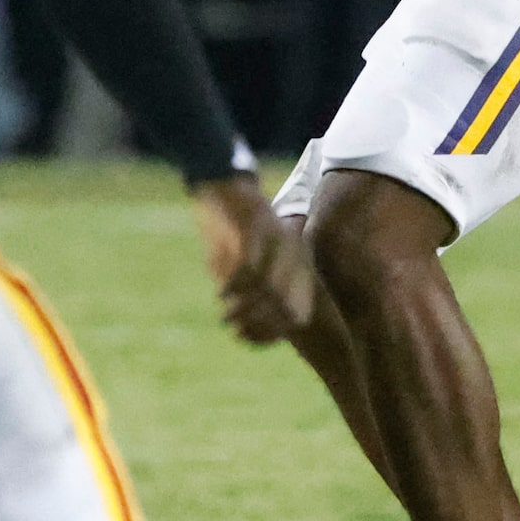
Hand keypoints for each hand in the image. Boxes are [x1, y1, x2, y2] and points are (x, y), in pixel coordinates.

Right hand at [191, 172, 314, 344]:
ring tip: (226, 316)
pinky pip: (249, 270)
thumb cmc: (233, 228)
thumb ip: (249, 291)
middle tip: (233, 327)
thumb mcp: (245, 262)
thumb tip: (242, 325)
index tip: (245, 338)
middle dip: (258, 325)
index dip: (272, 334)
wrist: (223, 182)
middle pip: (287, 309)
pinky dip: (234, 288)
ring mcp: (277, 241)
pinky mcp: (256, 230)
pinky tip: (221, 294)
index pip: (298, 316)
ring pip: (269, 292)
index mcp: (297, 264)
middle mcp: (293, 255)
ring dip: (245, 310)